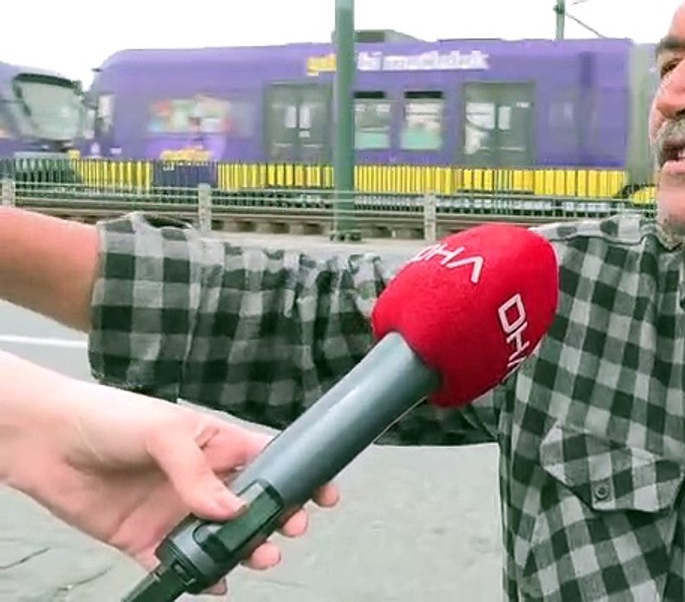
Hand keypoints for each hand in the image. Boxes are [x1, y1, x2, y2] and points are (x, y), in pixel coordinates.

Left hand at [11, 379, 339, 594]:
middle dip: (278, 519)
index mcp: (214, 445)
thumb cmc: (107, 416)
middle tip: (291, 529)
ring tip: (259, 556)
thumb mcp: (164, 431)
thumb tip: (232, 510)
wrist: (45, 440)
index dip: (299, 477)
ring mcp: (174, 511)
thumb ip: (199, 474)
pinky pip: (179, 565)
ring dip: (245, 550)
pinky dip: (200, 577)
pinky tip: (216, 582)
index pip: (267, 462)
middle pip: (252, 507)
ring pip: (222, 539)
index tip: (324, 494)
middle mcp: (200, 481)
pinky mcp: (144, 539)